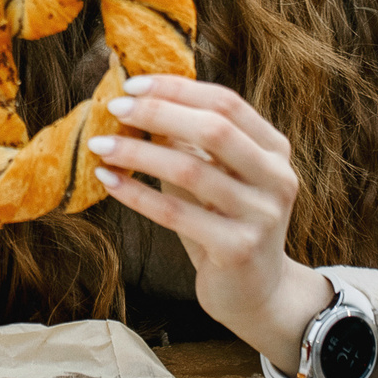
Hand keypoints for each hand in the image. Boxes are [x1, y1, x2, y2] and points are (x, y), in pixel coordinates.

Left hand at [90, 76, 333, 373]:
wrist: (255, 293)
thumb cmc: (225, 223)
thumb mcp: (216, 176)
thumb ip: (191, 142)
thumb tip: (139, 100)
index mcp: (275, 150)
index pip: (227, 103)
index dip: (178, 89)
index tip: (134, 84)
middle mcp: (276, 178)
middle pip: (215, 129)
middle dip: (158, 113)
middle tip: (115, 108)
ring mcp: (261, 215)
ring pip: (191, 170)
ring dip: (139, 153)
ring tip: (101, 144)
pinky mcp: (238, 249)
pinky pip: (177, 214)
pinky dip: (137, 194)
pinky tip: (109, 181)